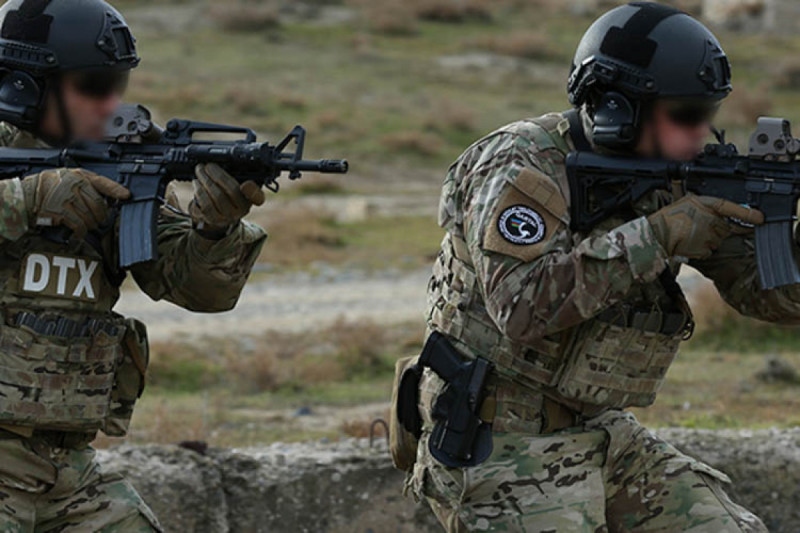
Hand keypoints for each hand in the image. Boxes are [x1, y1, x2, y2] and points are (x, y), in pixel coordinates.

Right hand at [22, 168, 129, 237]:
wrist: (26, 195)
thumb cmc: (50, 187)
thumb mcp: (69, 177)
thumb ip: (88, 184)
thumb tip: (110, 197)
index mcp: (78, 176)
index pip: (102, 182)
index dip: (116, 190)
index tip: (127, 196)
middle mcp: (73, 185)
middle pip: (98, 204)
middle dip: (101, 216)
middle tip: (100, 220)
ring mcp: (66, 198)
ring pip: (90, 216)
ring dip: (91, 224)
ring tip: (89, 225)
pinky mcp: (59, 212)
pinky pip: (79, 225)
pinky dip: (82, 231)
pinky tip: (80, 232)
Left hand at [190, 163, 264, 233]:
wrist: (218, 213)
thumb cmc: (227, 193)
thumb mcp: (235, 183)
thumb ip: (235, 174)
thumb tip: (223, 159)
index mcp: (250, 199)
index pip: (257, 197)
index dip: (252, 191)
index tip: (245, 184)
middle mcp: (241, 210)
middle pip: (231, 192)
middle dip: (216, 175)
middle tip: (206, 166)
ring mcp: (227, 217)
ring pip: (216, 198)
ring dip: (204, 182)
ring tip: (199, 172)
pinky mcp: (213, 220)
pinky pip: (204, 207)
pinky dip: (198, 193)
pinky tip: (197, 184)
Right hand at [647, 194, 763, 259]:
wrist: (657, 235)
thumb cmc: (668, 218)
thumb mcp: (686, 202)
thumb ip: (703, 205)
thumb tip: (720, 210)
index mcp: (705, 204)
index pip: (732, 208)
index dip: (747, 213)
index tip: (760, 218)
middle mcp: (710, 219)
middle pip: (725, 227)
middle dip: (717, 228)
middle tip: (699, 228)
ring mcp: (709, 235)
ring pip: (718, 239)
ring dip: (708, 238)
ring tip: (690, 235)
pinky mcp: (705, 249)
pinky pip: (709, 250)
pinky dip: (702, 248)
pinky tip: (690, 243)